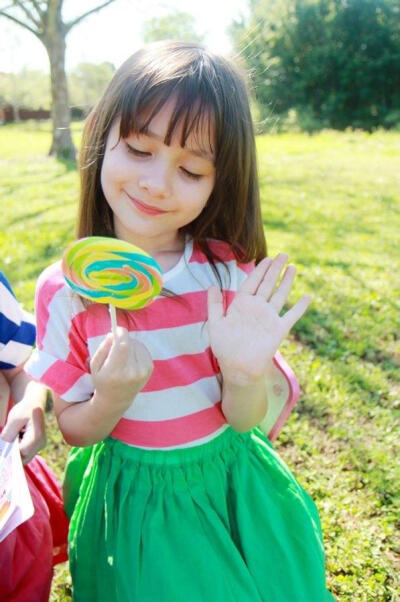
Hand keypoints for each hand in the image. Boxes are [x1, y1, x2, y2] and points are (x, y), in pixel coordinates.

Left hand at [1, 396, 45, 463]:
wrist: (35, 402)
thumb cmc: (25, 408)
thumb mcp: (14, 419)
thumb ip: (8, 435)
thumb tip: (2, 450)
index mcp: (37, 436)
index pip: (21, 453)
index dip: (10, 453)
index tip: (3, 448)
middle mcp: (41, 443)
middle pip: (23, 458)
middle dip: (12, 454)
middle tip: (7, 441)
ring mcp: (40, 445)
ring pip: (24, 457)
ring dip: (15, 451)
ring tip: (14, 436)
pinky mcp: (37, 445)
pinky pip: (25, 453)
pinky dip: (18, 449)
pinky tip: (16, 437)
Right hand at [90, 327, 152, 408]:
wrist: (117, 399)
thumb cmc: (103, 379)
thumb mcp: (95, 365)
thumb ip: (103, 348)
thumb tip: (114, 333)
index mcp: (115, 372)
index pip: (123, 346)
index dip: (121, 334)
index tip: (117, 329)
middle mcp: (131, 372)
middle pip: (130, 343)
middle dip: (123, 339)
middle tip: (116, 346)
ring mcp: (142, 371)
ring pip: (138, 345)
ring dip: (130, 344)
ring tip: (123, 355)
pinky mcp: (149, 369)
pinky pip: (143, 349)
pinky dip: (137, 349)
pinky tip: (131, 358)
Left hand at [207, 253, 310, 385]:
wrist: (238, 367)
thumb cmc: (225, 348)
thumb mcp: (216, 324)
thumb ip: (214, 304)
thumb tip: (212, 285)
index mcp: (242, 305)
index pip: (252, 282)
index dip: (259, 270)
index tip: (266, 258)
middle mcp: (257, 308)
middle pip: (267, 284)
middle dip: (275, 269)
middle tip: (283, 254)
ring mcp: (269, 318)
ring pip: (280, 294)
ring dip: (287, 281)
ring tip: (293, 267)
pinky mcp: (279, 329)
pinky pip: (292, 315)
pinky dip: (300, 306)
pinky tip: (307, 296)